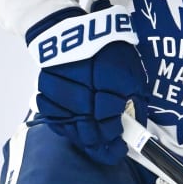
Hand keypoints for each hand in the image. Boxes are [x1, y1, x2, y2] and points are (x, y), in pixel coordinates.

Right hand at [31, 2, 146, 164]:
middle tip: (110, 152)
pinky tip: (76, 130)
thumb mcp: (132, 72)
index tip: (122, 147)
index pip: (111, 122)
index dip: (116, 139)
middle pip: (89, 130)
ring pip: (71, 127)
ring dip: (84, 139)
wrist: (75, 31)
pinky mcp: (45, 90)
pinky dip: (65, 127)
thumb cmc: (110, 51)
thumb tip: (136, 128)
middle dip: (101, 146)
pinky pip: (53, 117)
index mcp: (110, 80)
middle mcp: (84, 86)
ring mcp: (63, 89)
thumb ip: (136, 101)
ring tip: (95, 144)